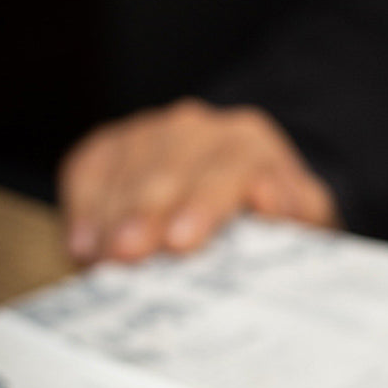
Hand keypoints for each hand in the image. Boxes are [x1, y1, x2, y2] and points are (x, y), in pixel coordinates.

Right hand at [58, 98, 340, 263]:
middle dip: (145, 212)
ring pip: (126, 163)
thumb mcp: (306, 223)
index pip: (229, 169)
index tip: (180, 244)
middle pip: (170, 165)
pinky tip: (81, 244)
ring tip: (99, 258)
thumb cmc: (282, 222)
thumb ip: (299, 214)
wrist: (256, 194)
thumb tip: (268, 197)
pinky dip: (84, 203)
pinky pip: (92, 163)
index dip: (202, 206)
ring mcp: (156, 131)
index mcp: (253, 145)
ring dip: (110, 212)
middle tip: (126, 255)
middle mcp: (203, 128)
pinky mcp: (118, 144)